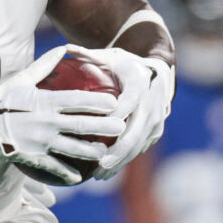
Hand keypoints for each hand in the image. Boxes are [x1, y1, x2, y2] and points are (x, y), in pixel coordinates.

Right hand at [0, 45, 125, 184]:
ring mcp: (39, 141)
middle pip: (80, 125)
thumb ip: (44, 66)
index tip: (115, 102)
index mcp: (43, 101)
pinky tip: (78, 177)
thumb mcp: (20, 81)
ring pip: (72, 148)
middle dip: (103, 126)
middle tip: (121, 127)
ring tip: (105, 152)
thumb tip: (63, 48)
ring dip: (91, 151)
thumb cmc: (1, 101)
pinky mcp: (32, 156)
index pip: (75, 100)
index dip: (96, 101)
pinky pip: (53, 166)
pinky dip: (65, 173)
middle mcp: (44, 121)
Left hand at [65, 45, 174, 178]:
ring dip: (122, 161)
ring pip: (140, 143)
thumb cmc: (123, 63)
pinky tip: (107, 172)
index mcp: (140, 82)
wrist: (156, 70)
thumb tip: (66, 48)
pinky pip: (141, 147)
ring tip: (99, 175)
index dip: (116, 116)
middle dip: (120, 149)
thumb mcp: (109, 56)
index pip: (129, 101)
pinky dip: (125, 160)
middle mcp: (153, 102)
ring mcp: (157, 117)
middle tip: (100, 163)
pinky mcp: (156, 129)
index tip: (99, 128)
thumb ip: (88, 55)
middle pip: (137, 130)